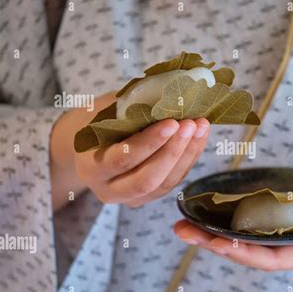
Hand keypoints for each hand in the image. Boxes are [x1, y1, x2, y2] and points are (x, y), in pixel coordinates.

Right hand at [51, 92, 209, 208]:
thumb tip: (168, 93)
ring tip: (201, 126)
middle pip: (147, 180)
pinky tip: (200, 136)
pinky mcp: (152, 195)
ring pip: (165, 183)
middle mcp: (109, 190)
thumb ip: (130, 108)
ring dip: (187, 154)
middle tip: (191, 124)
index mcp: (91, 167)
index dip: (149, 142)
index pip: (122, 159)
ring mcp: (133, 198)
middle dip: (173, 151)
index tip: (171, 122)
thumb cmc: (98, 121)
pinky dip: (190, 157)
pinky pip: (174, 180)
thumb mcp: (106, 110)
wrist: (93, 144)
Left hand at [174, 196, 292, 277]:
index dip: (238, 251)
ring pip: (245, 236)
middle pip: (245, 248)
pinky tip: (215, 211)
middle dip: (212, 240)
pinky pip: (254, 223)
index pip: (265, 257)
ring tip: (186, 221)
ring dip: (214, 230)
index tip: (213, 241)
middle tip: (180, 228)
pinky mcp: (286, 220)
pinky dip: (233, 218)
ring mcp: (286, 234)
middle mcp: (289, 245)